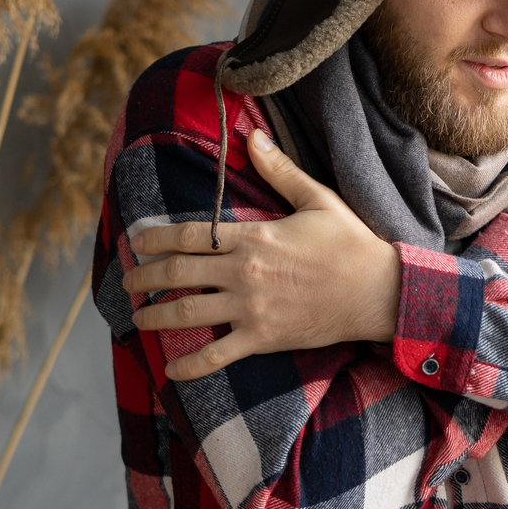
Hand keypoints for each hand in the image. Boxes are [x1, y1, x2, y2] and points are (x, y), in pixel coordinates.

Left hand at [125, 130, 400, 380]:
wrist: (379, 291)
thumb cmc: (351, 244)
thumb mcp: (317, 199)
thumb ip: (280, 171)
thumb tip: (252, 139)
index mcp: (254, 236)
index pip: (191, 235)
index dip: (156, 238)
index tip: (136, 242)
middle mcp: (244, 272)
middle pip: (178, 273)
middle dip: (145, 278)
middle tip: (128, 282)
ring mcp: (251, 308)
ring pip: (188, 313)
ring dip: (156, 316)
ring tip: (139, 318)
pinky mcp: (264, 338)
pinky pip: (218, 355)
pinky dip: (191, 365)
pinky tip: (171, 369)